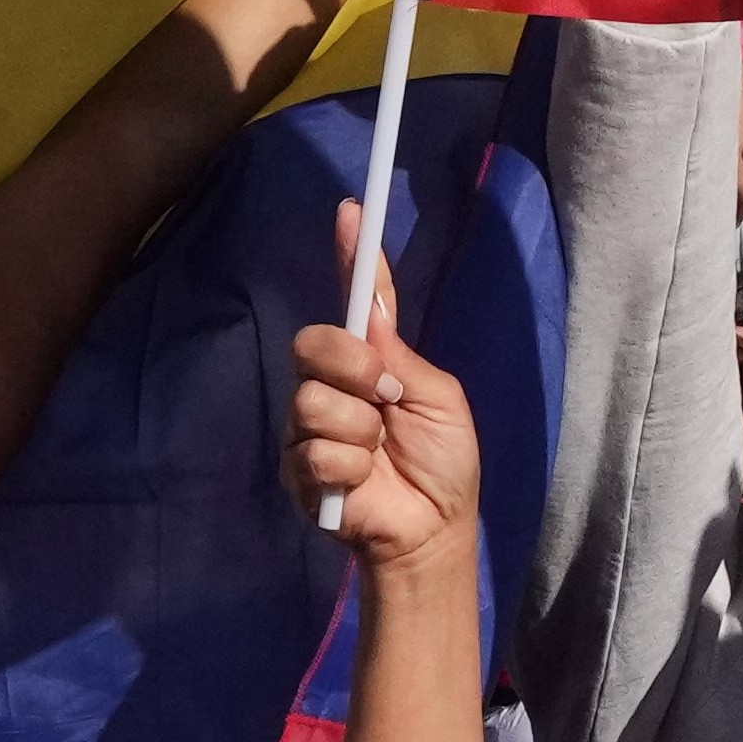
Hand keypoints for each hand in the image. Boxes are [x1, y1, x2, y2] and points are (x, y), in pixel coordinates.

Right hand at [287, 198, 483, 578]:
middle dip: (351, 366)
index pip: (356, 301)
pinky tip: (362, 482)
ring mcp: (310, 426)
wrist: (433, 529)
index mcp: (372, 360)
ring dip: (358, 431)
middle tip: (385, 396)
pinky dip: (347, 468)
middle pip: (314, 344)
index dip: (352, 256)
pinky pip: (313, 451)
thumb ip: (401, 356)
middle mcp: (333, 384)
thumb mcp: (439, 399)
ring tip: (379, 454)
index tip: (352, 211)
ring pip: (312, 402)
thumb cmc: (444, 463)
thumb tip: (372, 305)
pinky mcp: (298, 470)